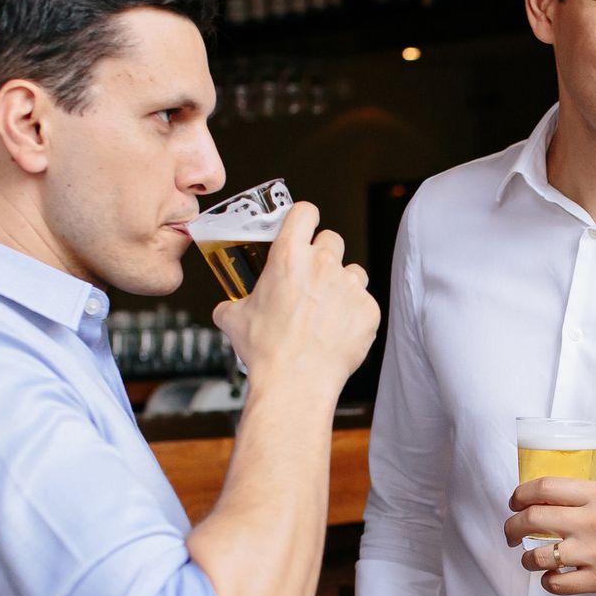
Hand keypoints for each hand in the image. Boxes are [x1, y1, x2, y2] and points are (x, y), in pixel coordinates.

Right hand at [211, 201, 378, 392]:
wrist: (296, 382)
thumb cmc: (267, 351)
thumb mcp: (234, 321)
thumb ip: (232, 305)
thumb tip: (227, 309)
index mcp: (288, 256)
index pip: (305, 212)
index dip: (305, 218)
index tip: (305, 226)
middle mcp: (323, 264)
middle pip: (332, 239)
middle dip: (323, 255)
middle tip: (312, 278)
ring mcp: (349, 286)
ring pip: (353, 270)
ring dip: (343, 283)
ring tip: (327, 309)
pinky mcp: (368, 310)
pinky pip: (364, 303)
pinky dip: (354, 314)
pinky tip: (338, 331)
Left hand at [504, 478, 595, 595]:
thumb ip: (585, 498)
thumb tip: (548, 501)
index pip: (543, 487)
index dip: (519, 495)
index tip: (515, 503)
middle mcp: (593, 521)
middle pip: (532, 518)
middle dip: (512, 527)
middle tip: (510, 533)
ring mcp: (595, 552)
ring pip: (538, 555)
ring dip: (526, 558)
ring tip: (530, 559)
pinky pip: (556, 584)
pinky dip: (548, 582)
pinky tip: (554, 578)